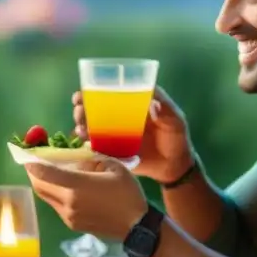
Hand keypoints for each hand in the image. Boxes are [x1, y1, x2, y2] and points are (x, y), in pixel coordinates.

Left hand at [25, 159, 147, 239]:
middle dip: (33, 172)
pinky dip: (54, 193)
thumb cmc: (127, 193)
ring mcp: (67, 216)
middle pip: (39, 185)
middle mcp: (67, 202)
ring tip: (49, 171)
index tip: (26, 152)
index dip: (31, 161)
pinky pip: (55, 205)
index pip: (44, 172)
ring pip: (46, 196)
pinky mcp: (71, 224)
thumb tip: (76, 156)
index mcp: (76, 186)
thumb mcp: (112, 167)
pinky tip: (64, 186)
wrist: (136, 227)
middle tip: (35, 160)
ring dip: (43, 183)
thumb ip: (91, 158)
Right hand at [72, 85, 193, 182]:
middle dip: (82, 107)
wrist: (174, 167)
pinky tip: (84, 142)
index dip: (93, 89)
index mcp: (132, 103)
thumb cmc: (176, 139)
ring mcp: (115, 134)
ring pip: (91, 125)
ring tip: (81, 128)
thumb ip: (167, 111)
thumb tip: (153, 102)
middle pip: (94, 107)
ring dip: (81, 123)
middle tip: (79, 110)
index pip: (110, 91)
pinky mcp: (113, 150)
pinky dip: (87, 142)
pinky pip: (96, 144)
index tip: (82, 92)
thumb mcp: (176, 122)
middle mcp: (120, 116)